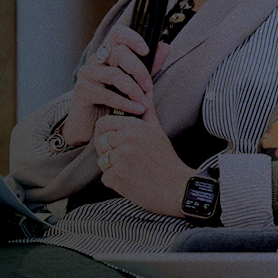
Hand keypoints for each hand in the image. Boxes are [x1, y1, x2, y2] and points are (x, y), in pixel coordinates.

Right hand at [64, 27, 169, 145]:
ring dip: (134, 90)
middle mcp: (96, 60)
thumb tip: (165, 47)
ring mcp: (87, 74)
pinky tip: (136, 109)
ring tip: (144, 103)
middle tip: (149, 87)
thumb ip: (149, 66)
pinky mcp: (81, 91)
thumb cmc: (113, 101)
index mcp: (108, 53)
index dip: (132, 38)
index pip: (118, 33)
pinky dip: (125, 103)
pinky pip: (106, 94)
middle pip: (119, 53)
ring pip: (114, 74)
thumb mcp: (135, 82)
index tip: (146, 51)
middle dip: (139, 71)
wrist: (92, 124)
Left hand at [92, 95, 192, 217]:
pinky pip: (105, 178)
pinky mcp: (117, 177)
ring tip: (133, 171)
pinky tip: (133, 182)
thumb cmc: (167, 161)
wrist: (177, 189)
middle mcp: (128, 140)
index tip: (115, 142)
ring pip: (102, 161)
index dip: (106, 134)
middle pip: (100, 143)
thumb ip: (148, 111)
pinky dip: (116, 183)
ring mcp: (122, 158)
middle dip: (108, 152)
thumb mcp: (158, 132)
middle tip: (126, 160)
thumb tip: (147, 89)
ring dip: (113, 168)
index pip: (104, 124)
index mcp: (137, 127)